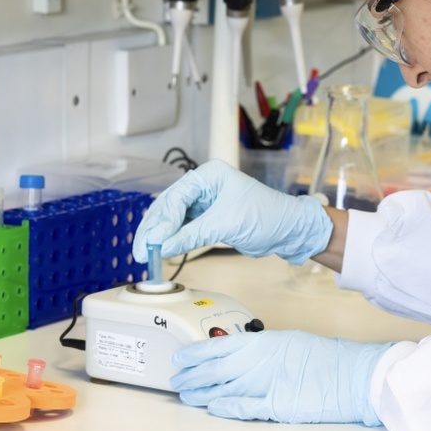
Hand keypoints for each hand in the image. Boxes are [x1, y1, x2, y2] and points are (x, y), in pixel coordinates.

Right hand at [133, 160, 332, 264]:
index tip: (151, 242)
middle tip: (142, 251)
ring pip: (173, 219)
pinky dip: (172, 240)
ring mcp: (204, 202)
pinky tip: (162, 251)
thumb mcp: (227, 223)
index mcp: (209, 176)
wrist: (288, 230)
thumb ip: (192, 234)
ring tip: (147, 254)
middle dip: (154, 229)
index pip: (176, 197)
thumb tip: (163, 246)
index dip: (161, 221)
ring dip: (160, 236)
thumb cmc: (267, 216)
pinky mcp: (207, 218)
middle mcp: (204, 186)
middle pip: (169, 207)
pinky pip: (183, 228)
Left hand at [171, 330, 391, 425]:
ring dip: (202, 392)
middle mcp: (260, 362)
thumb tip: (244, 353)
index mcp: (264, 341)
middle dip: (192, 375)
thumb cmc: (326, 357)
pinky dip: (225, 407)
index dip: (195, 351)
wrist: (352, 375)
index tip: (180, 356)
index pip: (219, 344)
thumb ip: (264, 348)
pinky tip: (212, 407)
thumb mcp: (291, 341)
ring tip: (187, 395)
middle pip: (215, 369)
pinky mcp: (276, 407)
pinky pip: (243, 407)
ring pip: (223, 388)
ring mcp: (266, 385)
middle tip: (177, 380)